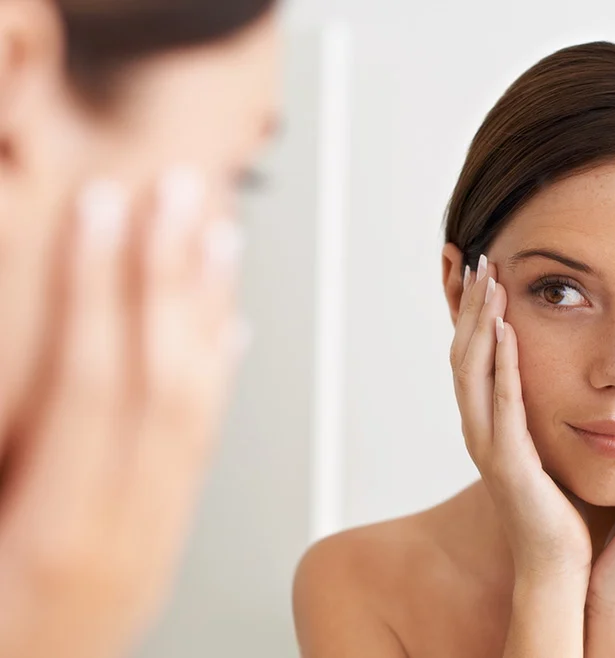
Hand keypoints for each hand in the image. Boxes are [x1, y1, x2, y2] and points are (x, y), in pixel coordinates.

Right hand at [0, 169, 245, 657]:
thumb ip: (7, 437)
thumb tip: (15, 366)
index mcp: (51, 539)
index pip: (91, 381)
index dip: (98, 286)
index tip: (106, 210)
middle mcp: (120, 540)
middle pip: (162, 380)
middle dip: (171, 276)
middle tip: (183, 195)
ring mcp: (149, 548)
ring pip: (197, 410)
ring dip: (208, 315)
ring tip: (219, 239)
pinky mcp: (158, 553)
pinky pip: (202, 455)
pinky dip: (216, 383)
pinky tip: (227, 332)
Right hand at [450, 254, 591, 581]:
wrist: (560, 567)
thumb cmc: (560, 509)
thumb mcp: (547, 446)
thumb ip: (542, 411)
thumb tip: (560, 374)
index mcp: (490, 424)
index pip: (472, 355)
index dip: (471, 312)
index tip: (481, 270)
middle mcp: (479, 429)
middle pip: (463, 353)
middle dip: (469, 305)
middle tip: (477, 259)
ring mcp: (488, 446)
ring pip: (472, 371)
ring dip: (478, 323)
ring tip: (488, 280)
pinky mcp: (507, 464)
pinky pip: (502, 404)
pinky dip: (500, 365)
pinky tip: (504, 330)